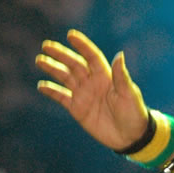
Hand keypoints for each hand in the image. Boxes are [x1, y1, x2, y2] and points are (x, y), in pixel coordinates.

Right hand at [36, 29, 148, 150]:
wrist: (130, 137)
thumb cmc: (134, 113)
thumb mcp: (129, 94)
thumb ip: (121, 76)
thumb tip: (119, 55)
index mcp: (106, 76)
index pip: (91, 56)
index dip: (82, 45)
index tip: (70, 35)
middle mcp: (93, 82)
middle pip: (74, 64)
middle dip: (60, 55)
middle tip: (46, 46)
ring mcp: (84, 95)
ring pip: (65, 77)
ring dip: (53, 69)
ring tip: (40, 60)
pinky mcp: (77, 109)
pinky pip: (61, 97)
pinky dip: (51, 91)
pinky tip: (41, 85)